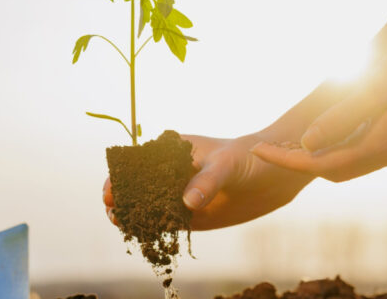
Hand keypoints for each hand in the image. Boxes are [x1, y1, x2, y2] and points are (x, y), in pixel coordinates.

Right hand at [103, 133, 313, 229]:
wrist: (275, 175)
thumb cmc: (248, 158)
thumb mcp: (227, 165)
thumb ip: (206, 182)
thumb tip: (186, 203)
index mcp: (172, 152)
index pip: (137, 162)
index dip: (120, 175)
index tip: (111, 189)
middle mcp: (171, 173)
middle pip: (138, 186)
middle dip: (122, 197)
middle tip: (113, 210)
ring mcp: (179, 194)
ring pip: (149, 206)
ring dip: (135, 215)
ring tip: (122, 223)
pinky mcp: (191, 215)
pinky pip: (167, 223)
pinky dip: (155, 229)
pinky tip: (145, 235)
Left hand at [252, 25, 386, 181]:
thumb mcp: (378, 84)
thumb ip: (342, 117)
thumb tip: (306, 145)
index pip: (325, 164)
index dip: (288, 160)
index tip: (258, 151)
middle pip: (337, 169)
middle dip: (300, 162)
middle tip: (268, 148)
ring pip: (351, 161)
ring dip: (318, 155)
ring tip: (286, 143)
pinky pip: (363, 149)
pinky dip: (338, 144)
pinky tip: (321, 131)